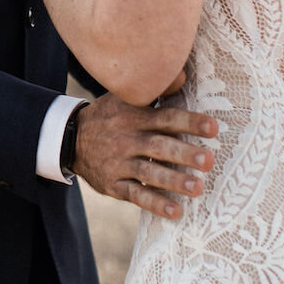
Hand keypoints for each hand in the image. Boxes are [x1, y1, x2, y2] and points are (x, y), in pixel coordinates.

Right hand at [72, 92, 216, 219]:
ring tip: (197, 188)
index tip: (213, 128)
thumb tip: (181, 72)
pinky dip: (155, 204)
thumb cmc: (109, 117)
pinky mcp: (113, 184)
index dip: (189, 122)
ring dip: (173, 181)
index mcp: (134, 116)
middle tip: (208, 160)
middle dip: (184, 154)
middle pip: (159, 146)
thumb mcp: (125, 98)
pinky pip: (135, 195)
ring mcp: (119, 163)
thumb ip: (155, 89)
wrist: (70, 139)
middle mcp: (127, 139)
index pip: (165, 117)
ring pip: (148, 172)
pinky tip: (175, 212)